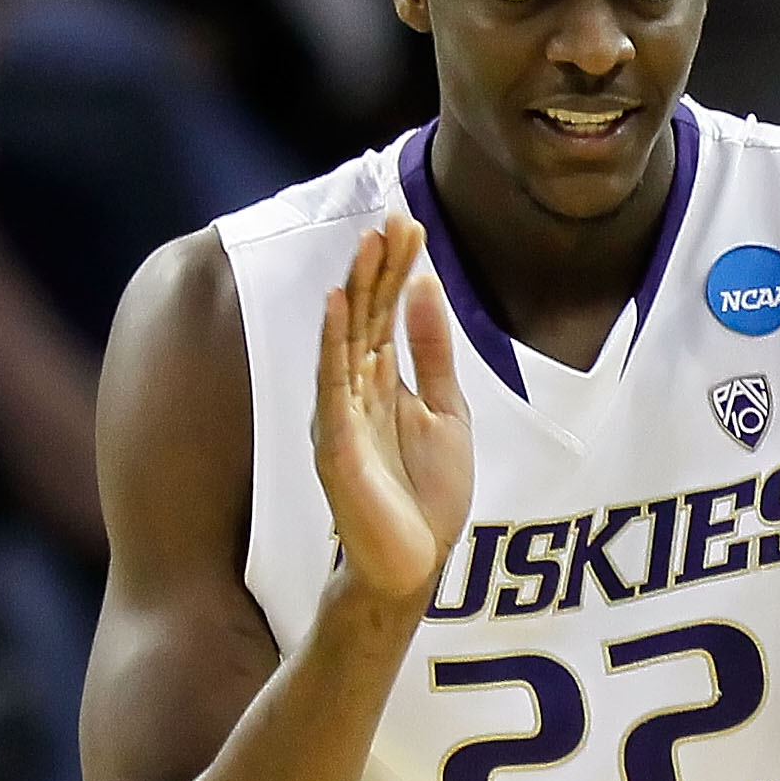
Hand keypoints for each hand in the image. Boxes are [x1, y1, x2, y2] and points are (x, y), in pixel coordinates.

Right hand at [311, 218, 471, 606]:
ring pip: (348, 339)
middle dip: (379, 267)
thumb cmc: (425, 494)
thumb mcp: (446, 410)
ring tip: (368, 242)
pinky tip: (340, 304)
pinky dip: (335, 343)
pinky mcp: (336, 444)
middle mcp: (354, 390)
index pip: (386, 312)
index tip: (412, 223)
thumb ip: (433, 351)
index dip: (398, 268)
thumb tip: (426, 287)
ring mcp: (340, 414)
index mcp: (381, 381)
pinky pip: (333, 385)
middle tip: (393, 217)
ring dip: (359, 290)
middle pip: (365, 316)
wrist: (412, 564)